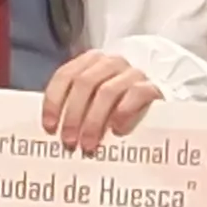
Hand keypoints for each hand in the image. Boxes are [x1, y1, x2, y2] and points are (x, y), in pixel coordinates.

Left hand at [40, 51, 162, 146]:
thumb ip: (75, 108)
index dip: (53, 101)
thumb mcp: (92, 102)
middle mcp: (110, 63)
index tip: (50, 127)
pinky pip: (135, 94)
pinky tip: (117, 130)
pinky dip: (123, 113)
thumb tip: (54, 131)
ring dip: (94, 121)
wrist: (155, 101)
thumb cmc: (117, 104)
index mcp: (90, 62)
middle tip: (70, 142)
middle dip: (73, 116)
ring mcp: (131, 73)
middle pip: (84, 83)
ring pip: (107, 91)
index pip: (65, 76)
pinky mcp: (150, 86)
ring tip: (89, 144)